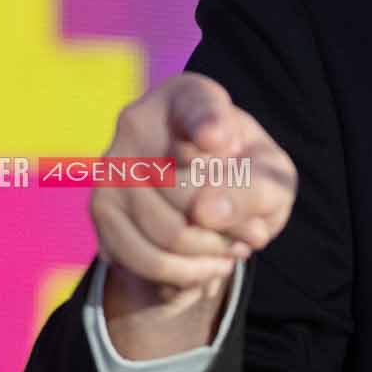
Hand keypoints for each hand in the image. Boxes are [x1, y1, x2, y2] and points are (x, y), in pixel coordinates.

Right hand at [93, 74, 297, 355]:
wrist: (203, 198)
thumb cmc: (246, 175)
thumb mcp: (272, 178)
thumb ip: (254, 188)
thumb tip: (206, 214)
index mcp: (189, 96)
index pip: (198, 107)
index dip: (210, 124)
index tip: (223, 140)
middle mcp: (138, 122)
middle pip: (190, 193)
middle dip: (231, 228)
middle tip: (254, 235)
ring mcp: (112, 166)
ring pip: (167, 234)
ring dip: (210, 257)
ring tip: (232, 252)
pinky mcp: (100, 211)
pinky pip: (144, 261)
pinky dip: (184, 275)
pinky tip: (206, 264)